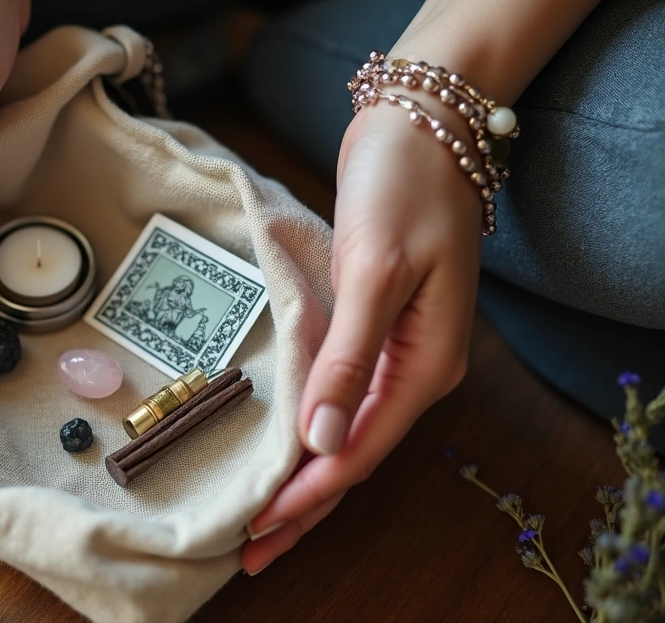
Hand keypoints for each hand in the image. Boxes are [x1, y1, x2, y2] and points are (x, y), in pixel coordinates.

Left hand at [241, 100, 481, 573]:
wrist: (420, 125)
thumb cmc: (404, 187)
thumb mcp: (376, 270)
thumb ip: (350, 357)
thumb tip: (322, 438)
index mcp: (423, 365)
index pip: (357, 450)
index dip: (308, 495)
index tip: (259, 529)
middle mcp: (414, 369)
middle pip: (352, 455)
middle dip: (305, 506)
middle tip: (251, 550)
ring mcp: (396, 351)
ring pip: (346, 433)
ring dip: (307, 476)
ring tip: (263, 519)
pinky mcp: (373, 328)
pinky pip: (342, 399)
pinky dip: (312, 431)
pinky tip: (288, 450)